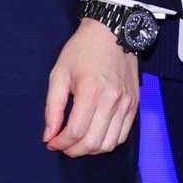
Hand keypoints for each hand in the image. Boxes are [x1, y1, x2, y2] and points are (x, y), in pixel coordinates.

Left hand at [42, 18, 141, 156]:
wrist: (112, 32)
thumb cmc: (82, 51)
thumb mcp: (59, 74)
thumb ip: (53, 107)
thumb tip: (48, 135)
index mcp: (90, 91)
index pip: (76, 132)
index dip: (60, 143)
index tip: (51, 143)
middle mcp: (111, 100)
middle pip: (93, 143)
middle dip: (73, 150)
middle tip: (62, 145)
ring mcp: (126, 104)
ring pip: (109, 144)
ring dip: (90, 150)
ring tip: (77, 142)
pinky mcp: (134, 104)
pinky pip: (122, 135)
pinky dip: (107, 142)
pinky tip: (94, 136)